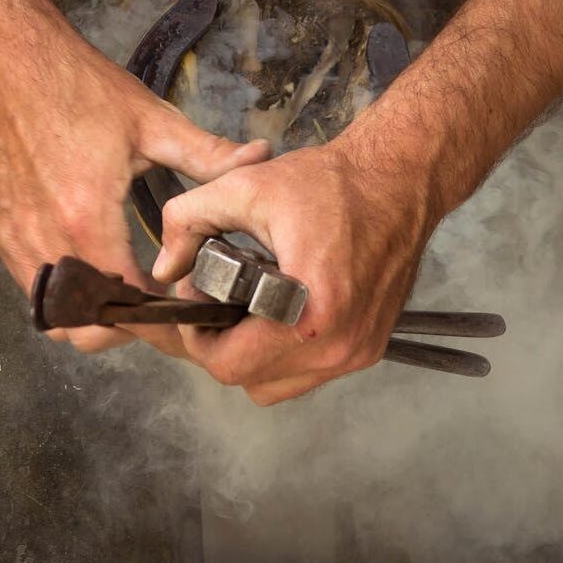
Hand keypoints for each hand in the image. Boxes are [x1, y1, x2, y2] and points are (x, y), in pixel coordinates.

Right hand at [0, 22, 268, 354]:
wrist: (11, 64)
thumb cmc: (79, 90)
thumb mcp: (153, 122)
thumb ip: (210, 153)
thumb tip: (260, 158)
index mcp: (87, 217)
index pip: (128, 303)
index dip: (163, 320)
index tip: (187, 313)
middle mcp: (46, 239)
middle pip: (89, 330)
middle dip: (131, 330)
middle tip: (163, 311)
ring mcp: (18, 241)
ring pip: (56, 320)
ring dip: (98, 318)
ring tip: (131, 294)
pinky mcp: (2, 234)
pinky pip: (34, 292)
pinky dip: (67, 299)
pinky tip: (96, 273)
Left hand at [152, 130, 439, 403]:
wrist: (399, 179)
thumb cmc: (332, 184)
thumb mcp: (246, 188)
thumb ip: (188, 221)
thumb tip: (163, 267)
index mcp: (309, 314)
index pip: (228, 364)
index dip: (198, 335)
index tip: (199, 296)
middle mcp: (339, 345)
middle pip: (250, 379)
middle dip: (222, 342)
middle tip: (221, 297)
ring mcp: (359, 352)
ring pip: (278, 383)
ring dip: (253, 351)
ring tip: (252, 302)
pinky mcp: (370, 347)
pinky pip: (309, 371)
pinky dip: (285, 349)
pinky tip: (282, 307)